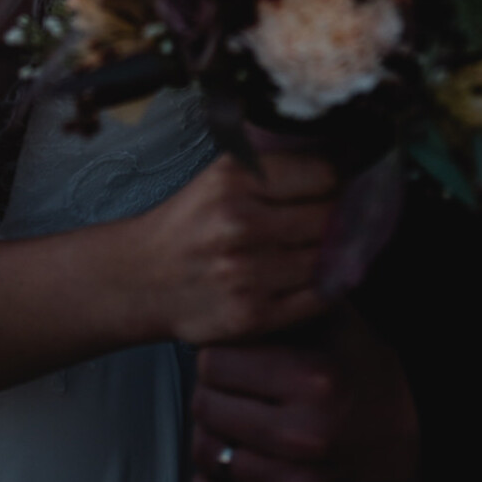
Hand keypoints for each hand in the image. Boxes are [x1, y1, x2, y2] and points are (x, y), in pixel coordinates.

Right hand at [139, 151, 335, 345]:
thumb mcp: (221, 175)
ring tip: (321, 248)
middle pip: (327, 217)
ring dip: (331, 254)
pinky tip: (315, 277)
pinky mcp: (253, 315)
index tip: (334, 189)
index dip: (334, 182)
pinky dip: (325, 287)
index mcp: (235, 179)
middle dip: (335, 218)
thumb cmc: (190, 223)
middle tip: (333, 220)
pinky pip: (316, 298)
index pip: (321, 175)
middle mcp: (241, 223)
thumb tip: (338, 166)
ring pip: (324, 258)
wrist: (143, 278)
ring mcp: (248, 273)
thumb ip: (274, 168)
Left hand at [191, 303, 420, 481]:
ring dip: (213, 434)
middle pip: (206, 405)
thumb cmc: (368, 377)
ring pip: (208, 452)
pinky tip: (222, 466)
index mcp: (315, 378)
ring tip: (231, 420)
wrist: (417, 444)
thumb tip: (236, 282)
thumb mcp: (337, 324)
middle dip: (211, 391)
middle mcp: (306, 436)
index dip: (217, 352)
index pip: (214, 361)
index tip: (227, 353)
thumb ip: (288, 300)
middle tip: (227, 386)